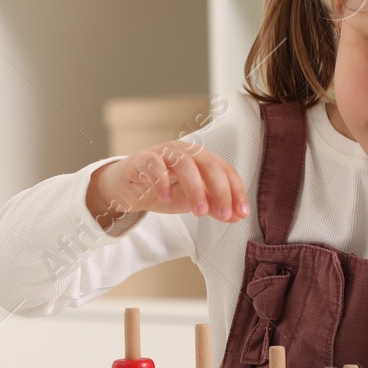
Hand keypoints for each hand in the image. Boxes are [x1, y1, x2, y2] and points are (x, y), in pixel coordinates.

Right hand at [86, 139, 249, 228]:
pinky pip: (153, 164)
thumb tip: (236, 216)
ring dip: (195, 189)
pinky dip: (161, 181)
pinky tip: (165, 197)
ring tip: (198, 212)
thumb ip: (212, 206)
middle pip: (209, 165)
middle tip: (223, 214)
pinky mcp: (141, 159)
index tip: (241, 213)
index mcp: (201, 158)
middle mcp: (185, 151)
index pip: (225, 170)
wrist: (127, 189)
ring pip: (185, 163)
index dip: (236, 191)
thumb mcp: (190, 201)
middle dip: (220, 191)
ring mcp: (163, 152)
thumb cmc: (162, 191)